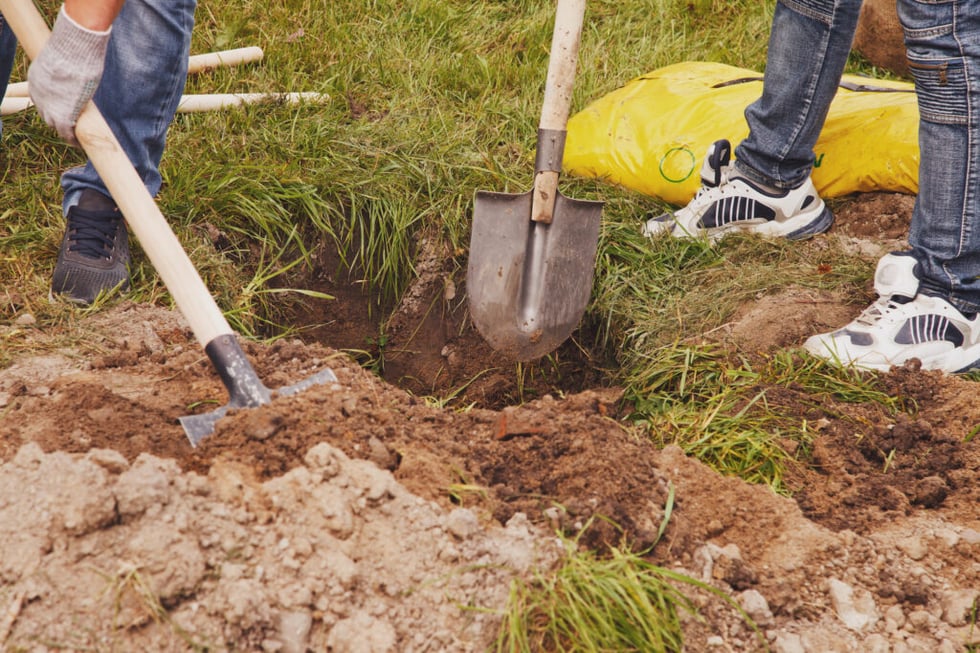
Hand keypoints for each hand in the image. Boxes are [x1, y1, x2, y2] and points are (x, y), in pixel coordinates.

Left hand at [28, 5, 110, 145]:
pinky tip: (79, 142)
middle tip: (72, 126)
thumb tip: (79, 70)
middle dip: (58, 120)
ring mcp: (48, 106)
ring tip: (76, 137)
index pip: (43, 100)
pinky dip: (72, 139)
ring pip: (55, 125)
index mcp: (35, 81)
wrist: (72, 52)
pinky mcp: (61, 115)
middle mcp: (38, 95)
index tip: (65, 111)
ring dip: (65, 132)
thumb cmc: (73, 51)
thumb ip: (66, 72)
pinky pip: (66, 133)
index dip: (54, 107)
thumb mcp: (64, 61)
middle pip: (47, 114)